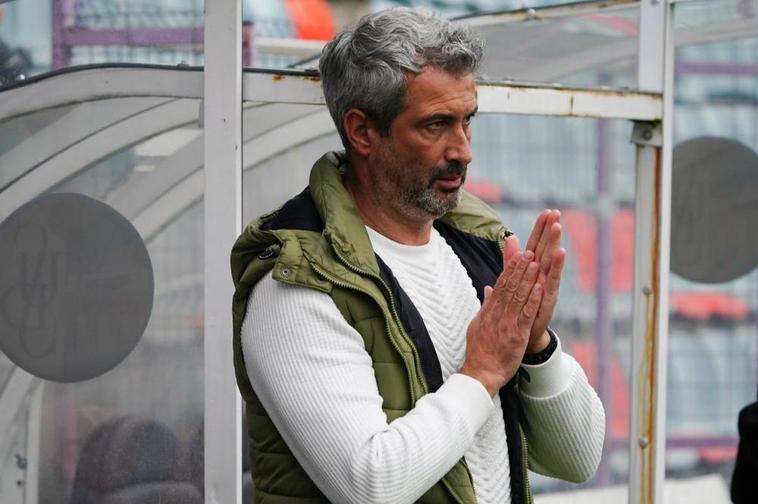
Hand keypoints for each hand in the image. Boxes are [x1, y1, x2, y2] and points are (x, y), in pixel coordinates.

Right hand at [461, 235, 542, 395]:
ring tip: (536, 263)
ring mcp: (507, 323)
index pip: (501, 285)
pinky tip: (540, 288)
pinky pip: (525, 315)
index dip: (511, 269)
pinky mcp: (516, 335)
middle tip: (529, 251)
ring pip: (519, 297)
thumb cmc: (480, 350)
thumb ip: (486, 305)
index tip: (519, 254)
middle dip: (520, 268)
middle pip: (510, 286)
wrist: (480, 372)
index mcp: (490, 310)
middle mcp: (498, 314)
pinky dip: (533, 300)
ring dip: (528, 279)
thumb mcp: (478, 323)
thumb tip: (488, 289)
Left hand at [519, 209, 565, 350]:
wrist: (524, 334)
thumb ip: (511, 259)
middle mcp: (542, 274)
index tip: (547, 211)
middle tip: (556, 212)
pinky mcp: (549, 297)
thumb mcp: (513, 278)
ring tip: (557, 227)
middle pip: (546, 248)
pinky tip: (561, 252)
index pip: (536, 244)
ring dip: (554, 243)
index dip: (540, 229)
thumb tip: (511, 237)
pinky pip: (553, 279)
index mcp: (532, 269)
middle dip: (550, 230)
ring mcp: (547, 285)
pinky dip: (557, 266)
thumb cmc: (521, 305)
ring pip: (551, 260)